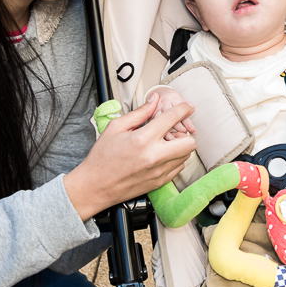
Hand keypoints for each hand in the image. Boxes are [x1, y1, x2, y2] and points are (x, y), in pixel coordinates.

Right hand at [63, 93, 196, 221]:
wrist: (96, 186)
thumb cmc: (102, 157)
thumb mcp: (116, 127)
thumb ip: (139, 112)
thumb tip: (154, 99)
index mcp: (142, 139)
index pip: (172, 119)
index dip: (183, 109)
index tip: (188, 107)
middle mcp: (154, 157)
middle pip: (189, 142)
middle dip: (184, 133)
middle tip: (172, 132)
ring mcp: (159, 172)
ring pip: (186, 156)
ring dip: (180, 147)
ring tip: (163, 144)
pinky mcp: (159, 182)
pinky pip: (178, 168)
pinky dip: (174, 159)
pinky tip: (160, 156)